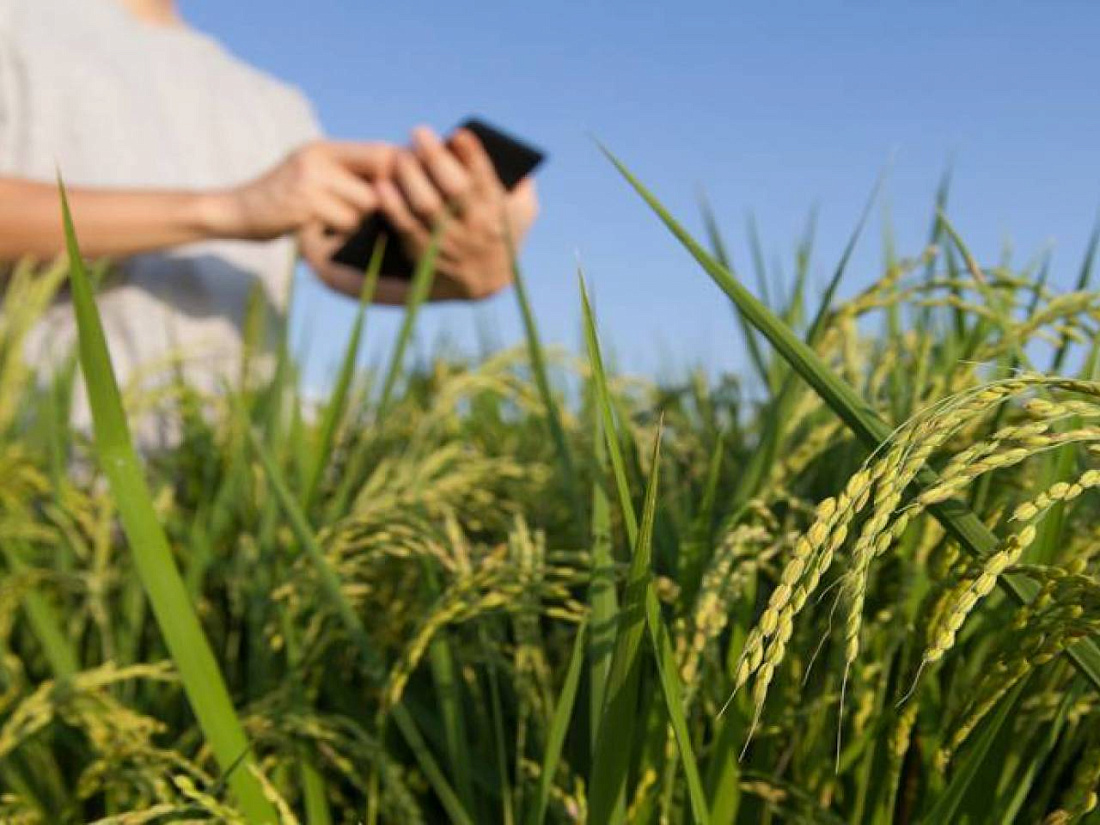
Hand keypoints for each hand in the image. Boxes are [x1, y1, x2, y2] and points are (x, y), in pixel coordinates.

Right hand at [209, 141, 394, 240]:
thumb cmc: (282, 200)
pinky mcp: (305, 204)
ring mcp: (311, 178)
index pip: (381, 152)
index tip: (409, 193)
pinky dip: (340, 233)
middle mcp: (319, 157)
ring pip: (366, 205)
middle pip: (380, 182)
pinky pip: (347, 223)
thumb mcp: (314, 174)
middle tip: (369, 214)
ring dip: (358, 221)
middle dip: (381, 203)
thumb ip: (349, 174)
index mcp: (325, 148)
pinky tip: (319, 230)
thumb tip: (402, 180)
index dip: (402, 172)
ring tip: (332, 222)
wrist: (236, 212)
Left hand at [376, 126, 538, 299]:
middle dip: (435, 157)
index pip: (486, 179)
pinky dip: (392, 206)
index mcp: (498, 210)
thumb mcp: (523, 210)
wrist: (485, 282)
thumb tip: (505, 149)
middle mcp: (475, 227)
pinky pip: (405, 227)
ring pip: (426, 206)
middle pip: (454, 189)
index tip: (458, 133)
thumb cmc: (501, 231)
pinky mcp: (425, 254)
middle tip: (419, 132)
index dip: (472, 155)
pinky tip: (382, 185)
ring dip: (410, 177)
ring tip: (399, 155)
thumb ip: (520, 182)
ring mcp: (449, 242)